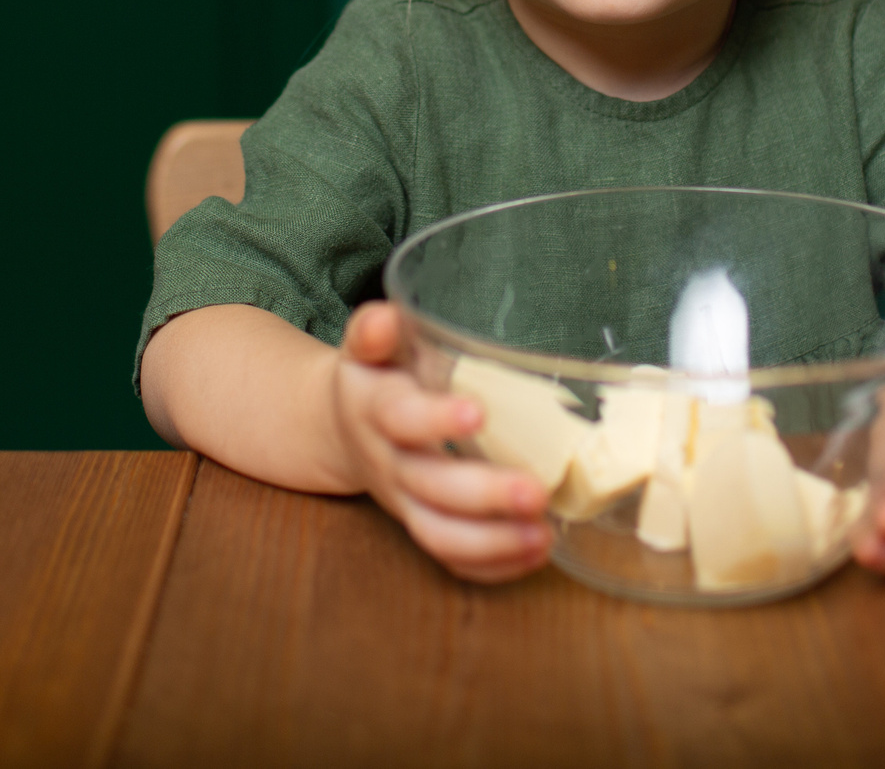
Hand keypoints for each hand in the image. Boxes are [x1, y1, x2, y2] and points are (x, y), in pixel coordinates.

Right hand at [329, 301, 554, 583]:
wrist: (340, 428)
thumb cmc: (376, 376)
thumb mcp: (369, 346)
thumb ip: (375, 330)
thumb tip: (384, 318)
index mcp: (374, 409)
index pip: (398, 417)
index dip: (434, 419)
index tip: (478, 413)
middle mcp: (388, 462)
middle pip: (429, 487)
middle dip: (483, 495)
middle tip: (536, 492)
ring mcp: (404, 502)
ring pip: (439, 535)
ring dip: (492, 542)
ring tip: (544, 535)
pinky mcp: (422, 526)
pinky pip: (451, 559)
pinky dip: (493, 565)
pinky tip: (536, 552)